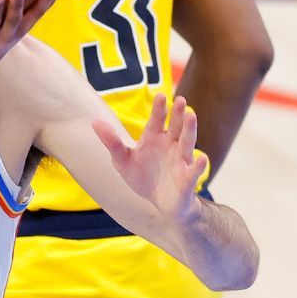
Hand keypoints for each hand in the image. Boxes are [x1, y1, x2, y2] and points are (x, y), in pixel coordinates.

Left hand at [93, 94, 208, 225]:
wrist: (159, 202)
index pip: (157, 120)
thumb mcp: (122, 160)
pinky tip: (202, 159)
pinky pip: (193, 171)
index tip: (161, 95)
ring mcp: (181, 160)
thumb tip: (94, 121)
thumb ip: (111, 142)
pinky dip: (198, 166)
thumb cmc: (142, 176)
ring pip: (186, 143)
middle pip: (175, 126)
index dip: (159, 108)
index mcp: (154, 138)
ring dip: (189, 130)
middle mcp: (170, 145)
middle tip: (181, 100)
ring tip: (191, 116)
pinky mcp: (187, 178)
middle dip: (178, 114)